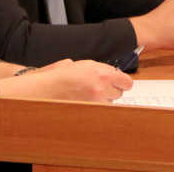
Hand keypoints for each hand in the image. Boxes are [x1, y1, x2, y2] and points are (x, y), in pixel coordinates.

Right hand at [0, 59, 131, 101]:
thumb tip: (113, 73)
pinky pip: (99, 109)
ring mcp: (95, 102)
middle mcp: (101, 89)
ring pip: (109, 102)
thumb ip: (103, 69)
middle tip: (99, 87)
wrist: (47, 87)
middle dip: (111, 90)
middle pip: (118, 93)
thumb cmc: (64, 74)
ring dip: (103, 99)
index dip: (123, 82)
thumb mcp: (86, 64)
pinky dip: (95, 106)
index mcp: (102, 74)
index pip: (126, 82)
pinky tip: (84, 100)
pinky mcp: (88, 110)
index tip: (120, 82)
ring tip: (88, 93)